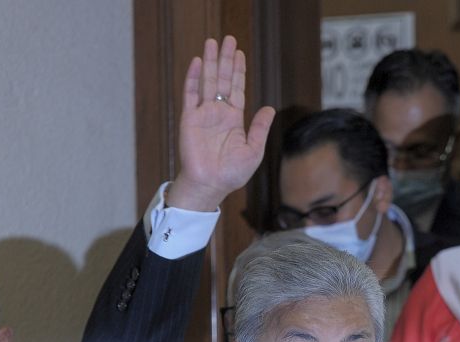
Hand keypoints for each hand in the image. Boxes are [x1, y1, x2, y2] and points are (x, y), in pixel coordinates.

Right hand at [167, 36, 274, 211]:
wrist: (210, 185)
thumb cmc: (232, 174)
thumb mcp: (254, 150)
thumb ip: (260, 128)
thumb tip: (269, 108)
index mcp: (233, 119)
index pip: (236, 89)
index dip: (238, 71)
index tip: (239, 53)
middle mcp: (218, 113)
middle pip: (222, 80)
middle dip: (225, 59)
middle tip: (228, 39)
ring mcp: (203, 115)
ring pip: (207, 82)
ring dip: (210, 62)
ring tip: (212, 42)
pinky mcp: (189, 119)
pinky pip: (190, 95)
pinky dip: (193, 78)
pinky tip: (197, 62)